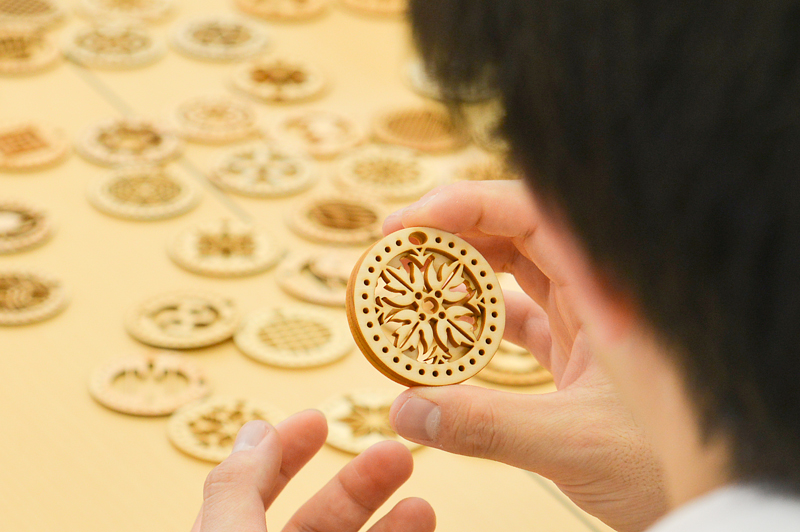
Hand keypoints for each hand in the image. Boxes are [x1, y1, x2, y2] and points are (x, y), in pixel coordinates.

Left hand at [192, 409, 434, 531]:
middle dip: (356, 484)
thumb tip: (255, 430)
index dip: (282, 453)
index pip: (251, 493)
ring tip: (422, 506)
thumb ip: (236, 490)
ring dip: (391, 527)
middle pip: (316, 521)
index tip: (318, 419)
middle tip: (394, 452)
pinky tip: (424, 528)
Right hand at [383, 181, 666, 531]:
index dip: (468, 205)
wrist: (703, 494)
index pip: (534, 215)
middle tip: (394, 243)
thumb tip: (403, 408)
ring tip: (412, 277)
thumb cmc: (662, 463)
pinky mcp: (573, 351)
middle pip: (516, 232)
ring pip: (514, 273)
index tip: (411, 221)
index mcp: (608, 289)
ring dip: (462, 272)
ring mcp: (585, 320)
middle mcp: (596, 293)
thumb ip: (486, 425)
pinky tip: (445, 329)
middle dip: (454, 231)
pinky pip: (516, 318)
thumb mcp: (572, 441)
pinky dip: (477, 320)